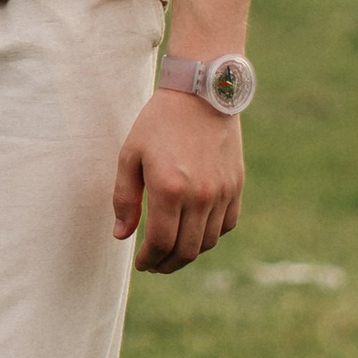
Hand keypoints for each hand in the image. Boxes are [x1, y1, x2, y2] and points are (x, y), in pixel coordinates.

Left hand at [113, 92, 243, 271]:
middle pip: (186, 250)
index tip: (141, 263)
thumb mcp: (130, 155)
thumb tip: (122, 235)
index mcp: (169, 189)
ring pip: (207, 241)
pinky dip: (209, 235)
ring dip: (187, 253)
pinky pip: (226, 224)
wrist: (201, 93)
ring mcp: (222, 192)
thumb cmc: (158, 123)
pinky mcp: (236, 186)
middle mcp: (200, 196)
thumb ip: (124, 198)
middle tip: (154, 265)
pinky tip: (193, 231)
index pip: (161, 243)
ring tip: (171, 250)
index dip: (149, 259)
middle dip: (167, 264)